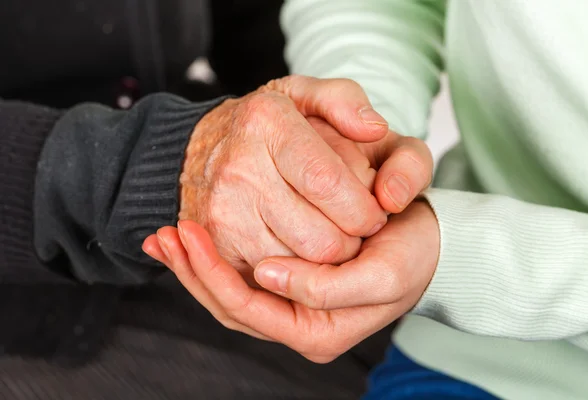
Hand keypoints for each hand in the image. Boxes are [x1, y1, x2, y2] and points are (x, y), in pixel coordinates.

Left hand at [142, 201, 439, 362]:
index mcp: (317, 332)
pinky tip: (192, 237)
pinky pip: (241, 276)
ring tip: (165, 237)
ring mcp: (290, 306)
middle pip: (228, 305)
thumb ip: (326, 287)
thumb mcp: (381, 275)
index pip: (247, 310)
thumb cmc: (410, 257)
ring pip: (229, 293)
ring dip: (195, 265)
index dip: (212, 275)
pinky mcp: (288, 284)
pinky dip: (214, 257)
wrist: (426, 242)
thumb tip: (265, 275)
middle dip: (191, 271)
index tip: (186, 235)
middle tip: (161, 236)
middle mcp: (297, 325)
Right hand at [177, 75, 431, 280]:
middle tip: (354, 229)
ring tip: (329, 235)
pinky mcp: (216, 244)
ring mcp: (223, 211)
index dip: (363, 210)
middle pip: (320, 237)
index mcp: (266, 123)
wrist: (201, 146)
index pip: (329, 183)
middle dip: (352, 242)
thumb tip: (375, 130)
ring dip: (326, 263)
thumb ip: (348, 103)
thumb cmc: (269, 125)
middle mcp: (238, 168)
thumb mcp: (307, 94)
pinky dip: (296, 272)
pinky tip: (301, 250)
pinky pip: (272, 278)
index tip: (375, 215)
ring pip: (298, 265)